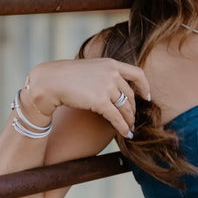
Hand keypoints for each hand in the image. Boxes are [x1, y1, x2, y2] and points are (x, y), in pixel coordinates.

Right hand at [28, 58, 150, 138]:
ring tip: (130, 128)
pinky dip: (123, 127)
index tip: (146, 97)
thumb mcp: (90, 69)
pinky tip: (126, 133)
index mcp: (111, 64)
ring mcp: (107, 86)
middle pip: (130, 95)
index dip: (144, 87)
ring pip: (125, 108)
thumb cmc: (66, 76)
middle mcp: (112, 73)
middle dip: (132, 109)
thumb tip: (113, 87)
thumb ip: (103, 75)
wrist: (50, 81)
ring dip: (129, 120)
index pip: (137, 73)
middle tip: (133, 119)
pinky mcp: (100, 101)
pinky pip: (117, 117)